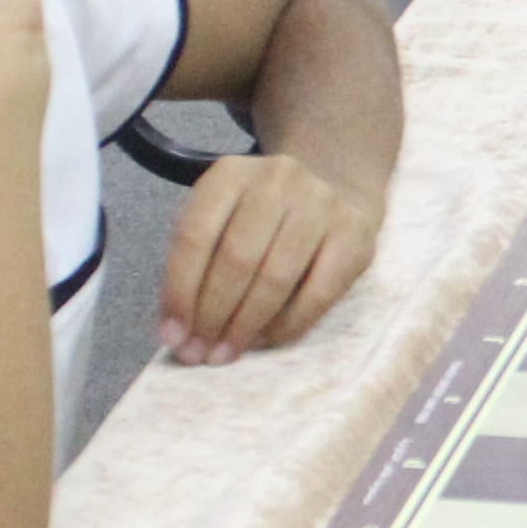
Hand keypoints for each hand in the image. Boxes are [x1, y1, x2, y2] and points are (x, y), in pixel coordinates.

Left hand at [157, 153, 379, 364]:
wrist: (335, 186)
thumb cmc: (262, 215)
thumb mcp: (222, 216)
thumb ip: (197, 261)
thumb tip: (178, 330)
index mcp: (230, 174)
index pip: (195, 236)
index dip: (180, 291)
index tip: (172, 336)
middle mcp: (277, 180)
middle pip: (236, 258)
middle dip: (212, 315)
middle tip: (199, 353)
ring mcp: (321, 205)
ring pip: (275, 278)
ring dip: (246, 325)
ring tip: (227, 353)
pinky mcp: (355, 235)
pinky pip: (318, 293)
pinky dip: (288, 325)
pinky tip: (267, 340)